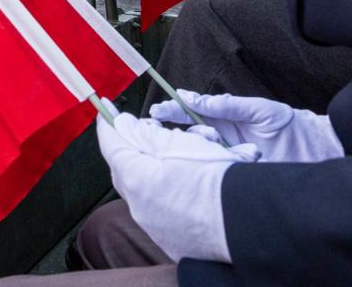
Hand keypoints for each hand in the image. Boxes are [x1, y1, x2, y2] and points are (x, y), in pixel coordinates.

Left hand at [97, 112, 258, 262]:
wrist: (246, 220)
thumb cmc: (215, 176)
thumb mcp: (179, 143)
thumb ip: (143, 132)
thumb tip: (123, 125)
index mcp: (136, 180)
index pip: (111, 146)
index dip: (108, 124)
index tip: (105, 109)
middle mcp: (139, 207)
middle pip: (125, 169)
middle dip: (131, 147)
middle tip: (144, 130)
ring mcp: (154, 227)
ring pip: (143, 190)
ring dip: (151, 170)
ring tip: (174, 154)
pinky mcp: (171, 240)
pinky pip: (159, 211)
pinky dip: (165, 193)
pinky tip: (183, 182)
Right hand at [150, 91, 342, 162]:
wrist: (317, 154)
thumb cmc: (291, 128)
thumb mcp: (262, 111)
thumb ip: (231, 105)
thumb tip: (200, 99)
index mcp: (228, 116)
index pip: (196, 110)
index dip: (177, 108)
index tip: (161, 107)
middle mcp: (224, 135)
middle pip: (191, 129)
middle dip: (175, 122)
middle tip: (159, 117)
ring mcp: (228, 154)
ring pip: (201, 148)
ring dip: (199, 140)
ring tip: (212, 136)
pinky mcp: (235, 172)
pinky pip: (215, 167)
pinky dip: (212, 161)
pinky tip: (220, 156)